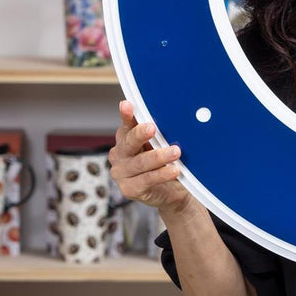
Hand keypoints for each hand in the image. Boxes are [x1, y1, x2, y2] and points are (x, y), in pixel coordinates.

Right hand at [109, 100, 193, 217]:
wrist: (172, 191)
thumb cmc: (164, 163)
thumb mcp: (162, 145)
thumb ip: (160, 133)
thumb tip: (172, 116)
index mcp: (125, 139)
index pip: (126, 125)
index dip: (126, 115)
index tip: (128, 105)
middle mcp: (119, 155)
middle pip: (129, 142)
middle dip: (140, 134)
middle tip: (152, 128)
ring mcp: (121, 173)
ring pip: (140, 162)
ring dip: (159, 156)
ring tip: (175, 152)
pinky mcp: (129, 189)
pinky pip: (146, 179)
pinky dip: (162, 174)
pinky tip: (174, 170)